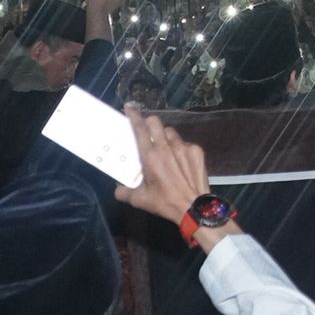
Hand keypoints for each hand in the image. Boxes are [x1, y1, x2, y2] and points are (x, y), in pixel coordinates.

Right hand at [114, 107, 210, 222]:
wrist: (193, 207)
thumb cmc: (164, 202)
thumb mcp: (139, 200)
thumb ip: (124, 192)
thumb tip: (117, 188)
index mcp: (150, 156)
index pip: (140, 128)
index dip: (134, 115)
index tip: (129, 107)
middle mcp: (166, 147)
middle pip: (156, 122)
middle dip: (149, 123)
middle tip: (147, 132)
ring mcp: (184, 147)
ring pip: (171, 132)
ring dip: (165, 137)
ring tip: (164, 149)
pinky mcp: (197, 150)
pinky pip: (185, 143)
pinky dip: (179, 148)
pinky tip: (179, 161)